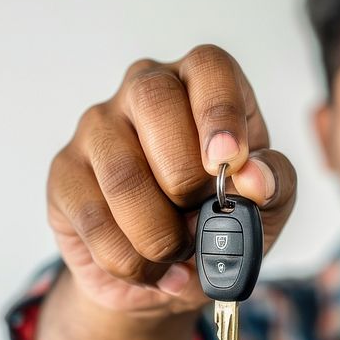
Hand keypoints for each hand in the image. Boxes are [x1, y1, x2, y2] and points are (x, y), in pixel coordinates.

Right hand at [46, 45, 296, 316]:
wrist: (168, 273)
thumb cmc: (222, 220)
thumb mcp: (268, 206)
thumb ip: (275, 184)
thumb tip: (255, 178)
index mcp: (202, 85)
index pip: (208, 66)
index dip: (220, 109)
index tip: (230, 159)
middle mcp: (145, 91)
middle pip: (154, 100)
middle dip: (184, 176)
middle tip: (200, 218)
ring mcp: (97, 126)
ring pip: (122, 173)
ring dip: (160, 234)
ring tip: (179, 254)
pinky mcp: (65, 172)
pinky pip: (94, 217)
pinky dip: (132, 259)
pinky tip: (152, 270)